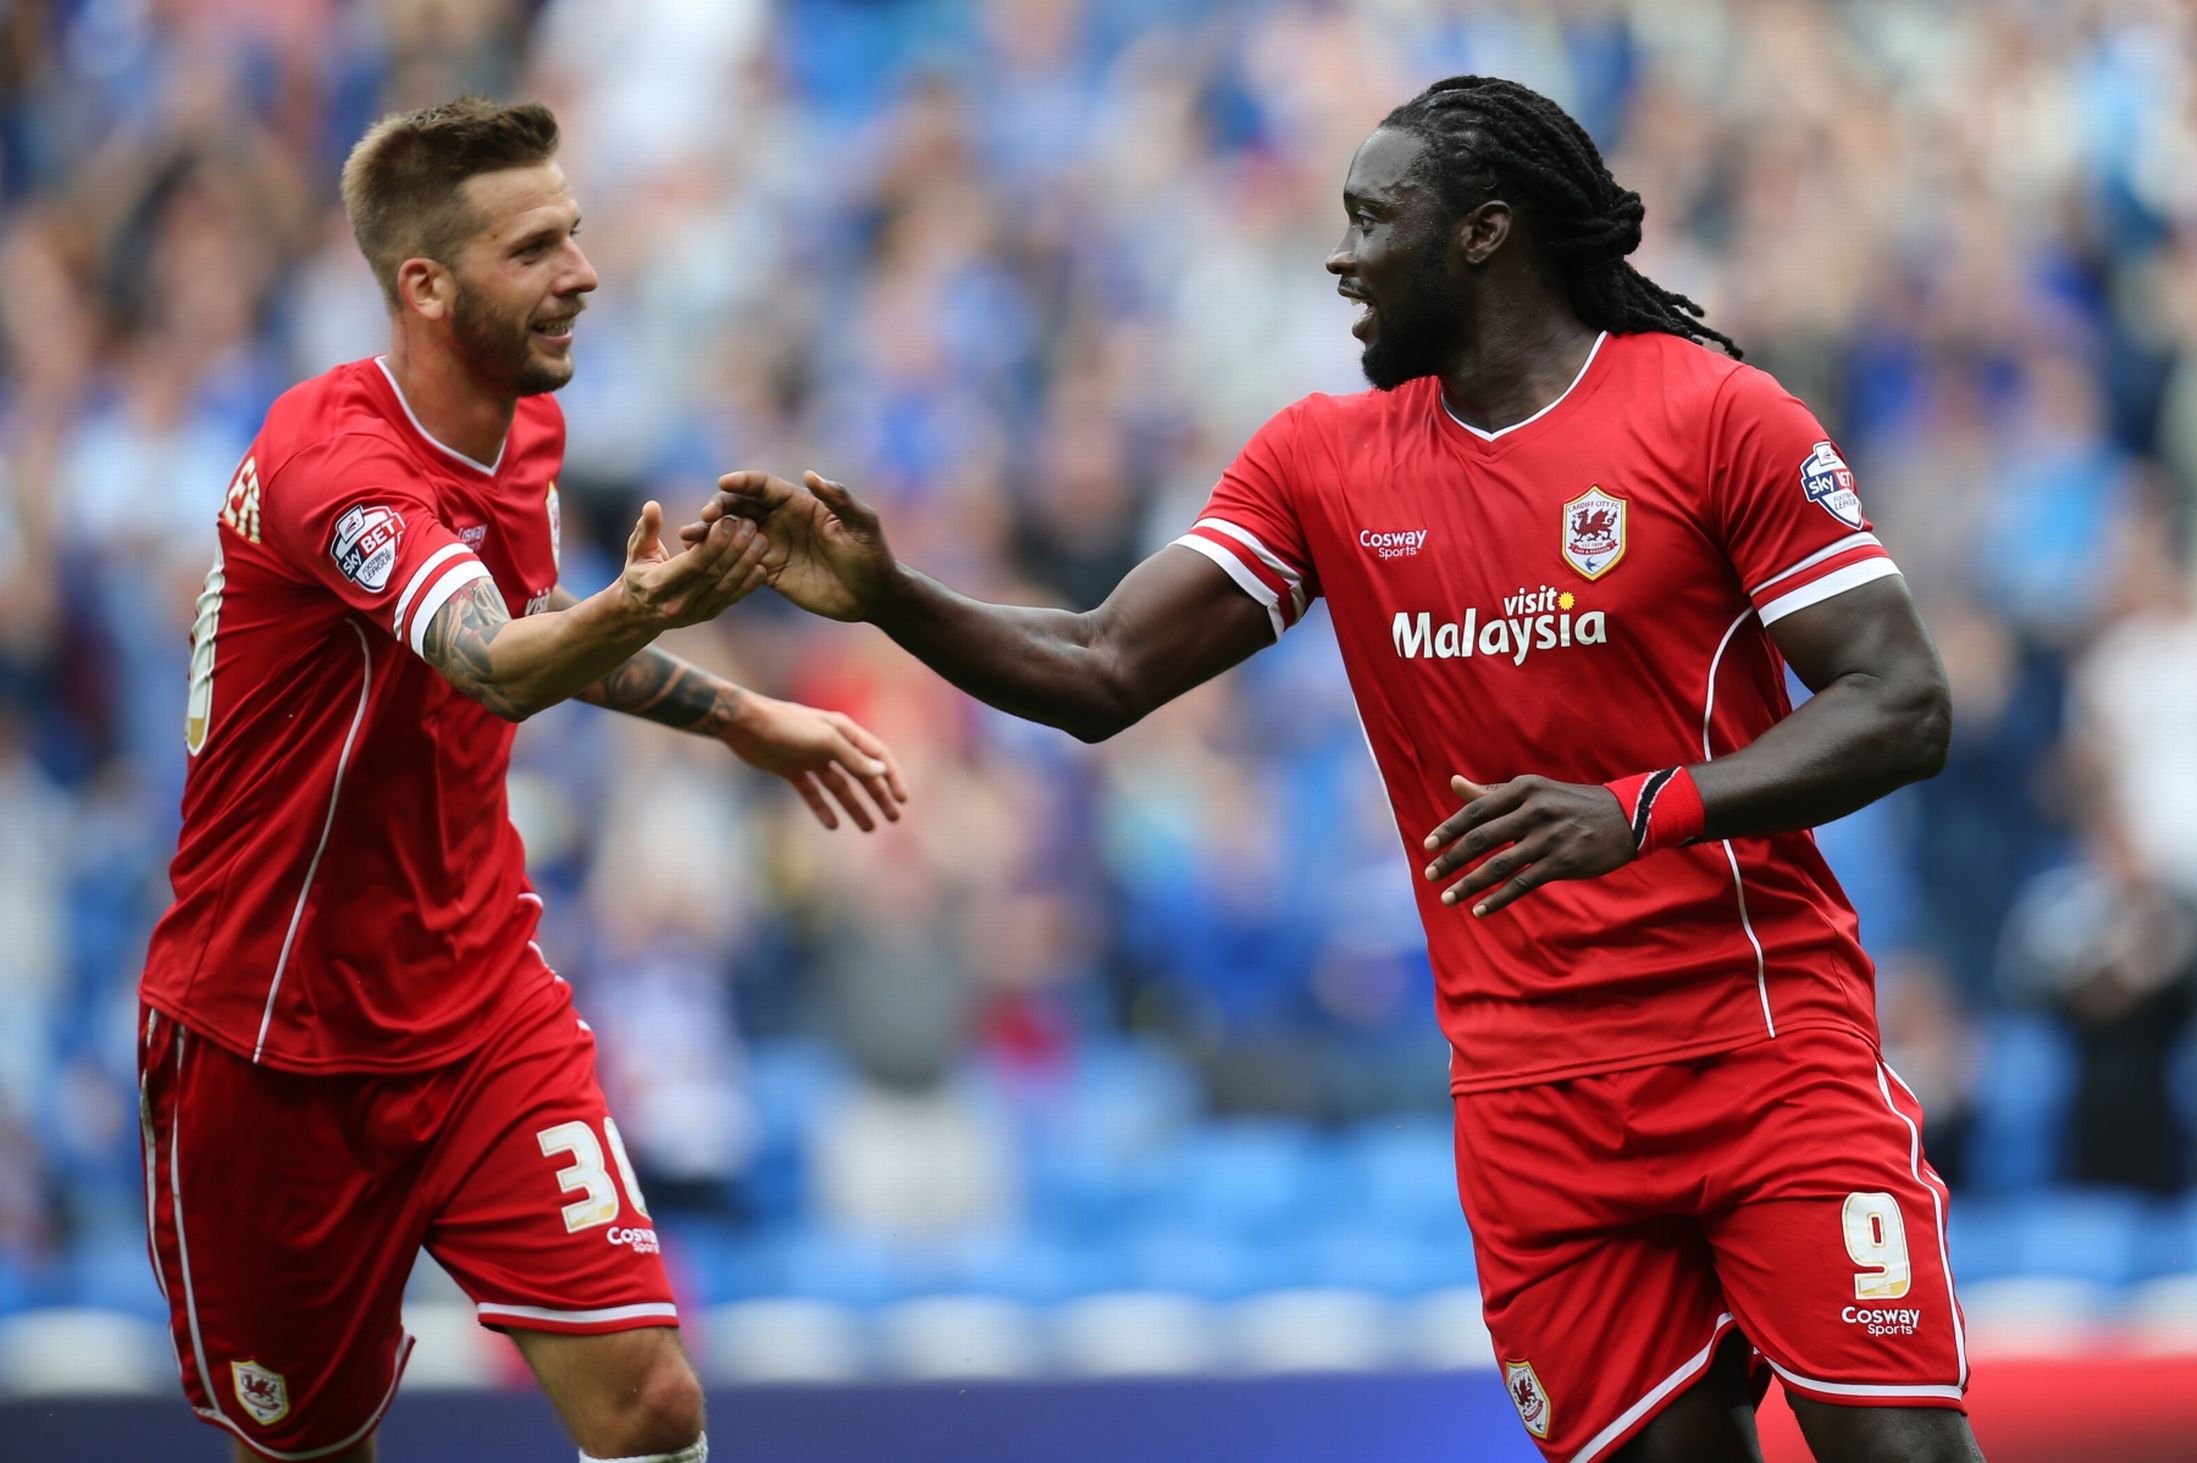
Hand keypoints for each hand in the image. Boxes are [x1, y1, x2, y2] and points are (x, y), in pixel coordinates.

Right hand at [621, 499, 767, 627]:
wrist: (640, 612)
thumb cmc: (638, 572)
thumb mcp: (636, 550)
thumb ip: (646, 528)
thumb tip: (652, 505)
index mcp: (657, 585)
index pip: (692, 563)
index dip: (712, 543)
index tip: (727, 521)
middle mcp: (676, 603)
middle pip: (712, 574)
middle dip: (734, 548)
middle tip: (750, 525)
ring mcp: (694, 613)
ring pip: (725, 587)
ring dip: (745, 564)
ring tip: (760, 540)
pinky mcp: (708, 615)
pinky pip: (731, 599)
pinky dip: (748, 585)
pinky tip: (761, 567)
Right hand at [681, 470, 896, 622]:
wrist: (873, 595)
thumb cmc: (872, 555)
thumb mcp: (862, 524)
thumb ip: (838, 499)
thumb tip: (810, 475)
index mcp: (799, 504)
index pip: (763, 486)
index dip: (742, 483)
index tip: (724, 484)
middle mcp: (781, 521)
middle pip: (740, 507)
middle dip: (718, 509)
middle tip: (703, 519)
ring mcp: (773, 546)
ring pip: (733, 534)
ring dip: (711, 535)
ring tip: (689, 539)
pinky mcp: (769, 572)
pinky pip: (738, 563)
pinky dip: (719, 561)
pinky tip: (701, 564)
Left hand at [724, 693, 909, 831]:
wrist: (744, 725)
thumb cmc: (787, 727)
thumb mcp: (825, 741)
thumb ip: (853, 758)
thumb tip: (880, 771)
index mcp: (844, 732)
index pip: (877, 756)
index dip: (892, 777)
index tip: (903, 799)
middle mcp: (830, 745)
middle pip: (862, 774)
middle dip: (879, 797)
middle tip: (893, 819)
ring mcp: (811, 758)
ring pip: (839, 787)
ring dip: (855, 806)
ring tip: (869, 828)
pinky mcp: (792, 770)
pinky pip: (812, 793)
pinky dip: (822, 808)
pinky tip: (832, 825)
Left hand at [1420, 773, 1635, 915]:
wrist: (1626, 817)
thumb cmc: (1570, 803)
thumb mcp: (1534, 790)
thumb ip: (1492, 792)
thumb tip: (1454, 783)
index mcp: (1524, 789)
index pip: (1476, 810)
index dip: (1449, 829)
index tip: (1427, 846)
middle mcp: (1534, 811)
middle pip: (1482, 838)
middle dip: (1452, 859)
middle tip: (1430, 874)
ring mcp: (1549, 838)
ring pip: (1498, 866)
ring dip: (1469, 884)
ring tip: (1447, 898)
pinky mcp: (1562, 862)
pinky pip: (1522, 884)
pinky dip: (1497, 900)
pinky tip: (1479, 910)